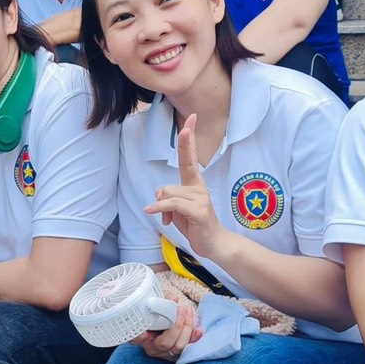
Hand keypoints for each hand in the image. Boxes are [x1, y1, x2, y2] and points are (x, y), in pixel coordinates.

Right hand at [128, 288, 202, 360]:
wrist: (164, 321)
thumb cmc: (156, 313)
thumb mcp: (155, 305)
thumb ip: (162, 301)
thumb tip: (173, 299)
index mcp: (141, 337)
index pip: (136, 339)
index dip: (140, 337)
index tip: (143, 332)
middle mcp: (153, 347)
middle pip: (165, 343)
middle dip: (177, 326)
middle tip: (181, 310)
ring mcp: (166, 353)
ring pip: (178, 347)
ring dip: (187, 328)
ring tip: (188, 312)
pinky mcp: (178, 353)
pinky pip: (188, 349)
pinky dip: (194, 338)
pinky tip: (198, 329)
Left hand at [145, 114, 230, 259]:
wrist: (213, 244)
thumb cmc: (194, 224)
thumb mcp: (177, 210)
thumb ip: (168, 198)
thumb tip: (158, 200)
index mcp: (194, 184)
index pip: (190, 157)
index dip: (189, 139)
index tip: (191, 120)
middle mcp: (199, 187)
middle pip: (176, 174)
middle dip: (179, 159)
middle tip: (185, 132)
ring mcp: (201, 198)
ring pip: (169, 192)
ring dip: (162, 208)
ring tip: (171, 220)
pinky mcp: (199, 211)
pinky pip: (172, 204)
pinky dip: (159, 208)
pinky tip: (151, 212)